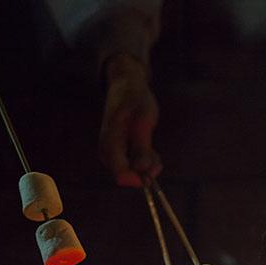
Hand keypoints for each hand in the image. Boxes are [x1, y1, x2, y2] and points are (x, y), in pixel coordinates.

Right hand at [99, 53, 160, 187]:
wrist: (126, 85)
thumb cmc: (136, 100)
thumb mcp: (144, 121)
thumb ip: (142, 147)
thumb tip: (142, 170)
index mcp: (110, 142)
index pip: (121, 175)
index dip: (139, 178)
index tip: (156, 168)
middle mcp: (107, 151)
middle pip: (126, 176)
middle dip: (145, 171)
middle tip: (158, 158)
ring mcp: (110, 152)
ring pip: (130, 171)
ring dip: (146, 166)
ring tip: (156, 152)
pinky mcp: (117, 151)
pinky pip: (131, 165)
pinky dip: (143, 161)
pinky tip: (151, 152)